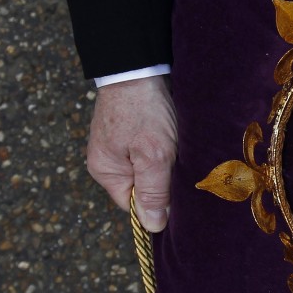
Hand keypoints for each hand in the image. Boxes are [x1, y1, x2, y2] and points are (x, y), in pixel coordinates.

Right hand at [86, 76, 177, 231]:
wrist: (138, 65)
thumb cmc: (143, 110)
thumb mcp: (152, 155)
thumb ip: (153, 192)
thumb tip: (152, 226)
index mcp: (106, 172)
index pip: (134, 206)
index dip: (158, 206)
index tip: (181, 200)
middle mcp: (109, 162)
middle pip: (143, 189)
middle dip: (165, 184)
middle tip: (186, 174)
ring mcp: (119, 146)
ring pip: (150, 170)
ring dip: (168, 166)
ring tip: (182, 155)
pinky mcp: (133, 133)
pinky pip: (152, 153)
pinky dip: (167, 151)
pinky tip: (178, 144)